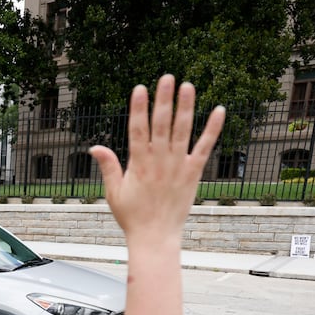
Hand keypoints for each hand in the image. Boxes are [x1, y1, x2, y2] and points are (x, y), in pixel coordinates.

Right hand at [91, 76, 224, 241]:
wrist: (155, 237)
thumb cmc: (133, 217)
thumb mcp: (114, 192)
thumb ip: (108, 166)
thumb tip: (95, 147)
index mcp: (139, 164)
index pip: (138, 129)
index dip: (139, 108)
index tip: (140, 88)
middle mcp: (159, 161)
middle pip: (162, 124)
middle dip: (164, 100)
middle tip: (167, 77)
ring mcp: (178, 166)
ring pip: (183, 131)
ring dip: (186, 107)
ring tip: (188, 86)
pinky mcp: (193, 173)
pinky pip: (205, 147)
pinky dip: (213, 129)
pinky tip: (220, 110)